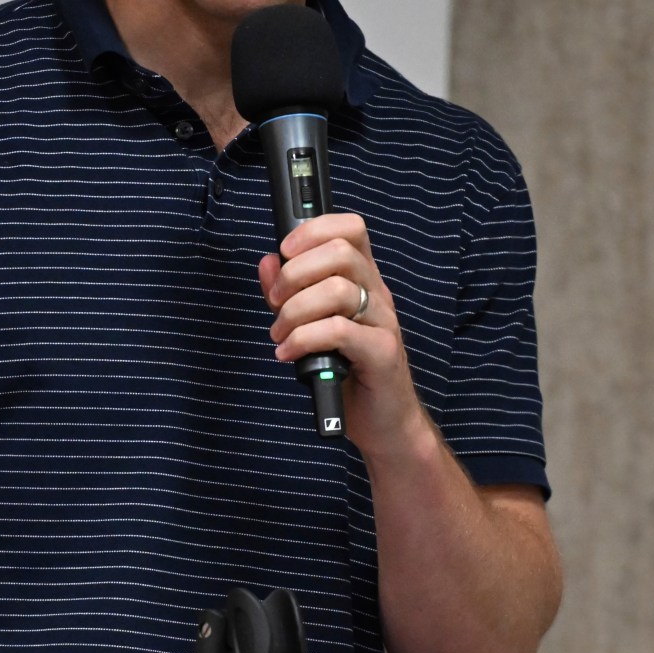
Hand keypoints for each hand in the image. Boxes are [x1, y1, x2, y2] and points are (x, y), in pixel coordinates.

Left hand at [259, 213, 424, 458]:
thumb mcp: (311, 327)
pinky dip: (304, 339)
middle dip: (294, 274)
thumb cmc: (348, 373)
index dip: (314, 230)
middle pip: (340, 252)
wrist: (385, 423)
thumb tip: (268, 262)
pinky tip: (289, 354)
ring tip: (281, 335)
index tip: (284, 250)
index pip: (350, 229)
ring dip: (295, 311)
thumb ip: (289, 294)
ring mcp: (383, 322)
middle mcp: (377, 295)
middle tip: (275, 304)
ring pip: (338, 289)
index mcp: (363, 281)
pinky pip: (339, 331)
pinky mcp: (382, 352)